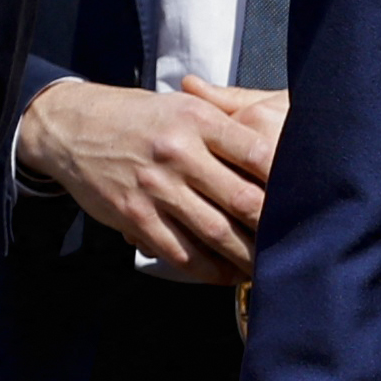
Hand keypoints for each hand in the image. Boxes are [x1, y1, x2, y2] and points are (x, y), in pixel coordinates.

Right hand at [15, 75, 283, 277]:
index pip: (258, 153)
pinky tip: (226, 275)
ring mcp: (156, 188)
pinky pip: (180, 252)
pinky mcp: (136, 216)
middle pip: (243, 199)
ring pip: (215, 233)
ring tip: (268, 268)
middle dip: (274, 227)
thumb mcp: (182, 106)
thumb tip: (275, 150)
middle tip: (298, 242)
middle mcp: (179, 154)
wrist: (72, 126)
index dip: (288, 180)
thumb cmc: (138, 117)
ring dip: (246, 257)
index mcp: (197, 121)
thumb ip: (225, 124)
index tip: (309, 199)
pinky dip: (208, 270)